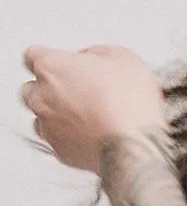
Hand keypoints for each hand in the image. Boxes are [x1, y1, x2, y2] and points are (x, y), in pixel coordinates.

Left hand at [20, 45, 166, 173]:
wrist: (134, 144)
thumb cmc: (128, 103)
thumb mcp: (124, 58)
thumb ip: (100, 54)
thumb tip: (97, 60)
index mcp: (52, 67)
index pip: (34, 55)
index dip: (55, 58)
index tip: (68, 61)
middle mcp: (41, 96)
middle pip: (32, 87)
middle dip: (52, 87)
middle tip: (81, 88)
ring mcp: (47, 125)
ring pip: (42, 116)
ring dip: (60, 113)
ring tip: (90, 114)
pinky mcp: (60, 151)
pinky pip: (59, 140)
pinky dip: (72, 136)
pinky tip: (95, 132)